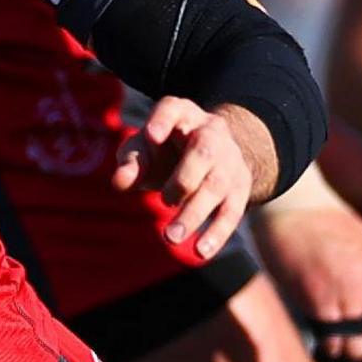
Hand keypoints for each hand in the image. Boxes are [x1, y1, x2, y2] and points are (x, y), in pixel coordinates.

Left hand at [117, 96, 270, 261]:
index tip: (151, 135)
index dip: (163, 120)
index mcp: (182, 114)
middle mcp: (210, 132)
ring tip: (171, 237)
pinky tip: (200, 252)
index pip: (173, 109)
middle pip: (203, 151)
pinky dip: (217, 233)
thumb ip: (131, 161)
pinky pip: (232, 211)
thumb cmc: (166, 149)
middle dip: (184, 179)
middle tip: (164, 202)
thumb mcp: (144, 148)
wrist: (213, 152)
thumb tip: (120, 181)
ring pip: (217, 184)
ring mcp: (229, 159)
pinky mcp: (240, 186)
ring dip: (195, 213)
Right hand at [259, 198, 361, 361]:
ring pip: (357, 353)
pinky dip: (323, 351)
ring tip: (329, 350)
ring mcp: (349, 294)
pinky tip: (315, 344)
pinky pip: (329, 344)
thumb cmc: (326, 229)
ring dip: (342, 358)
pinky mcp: (319, 299)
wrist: (294, 205)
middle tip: (351, 356)